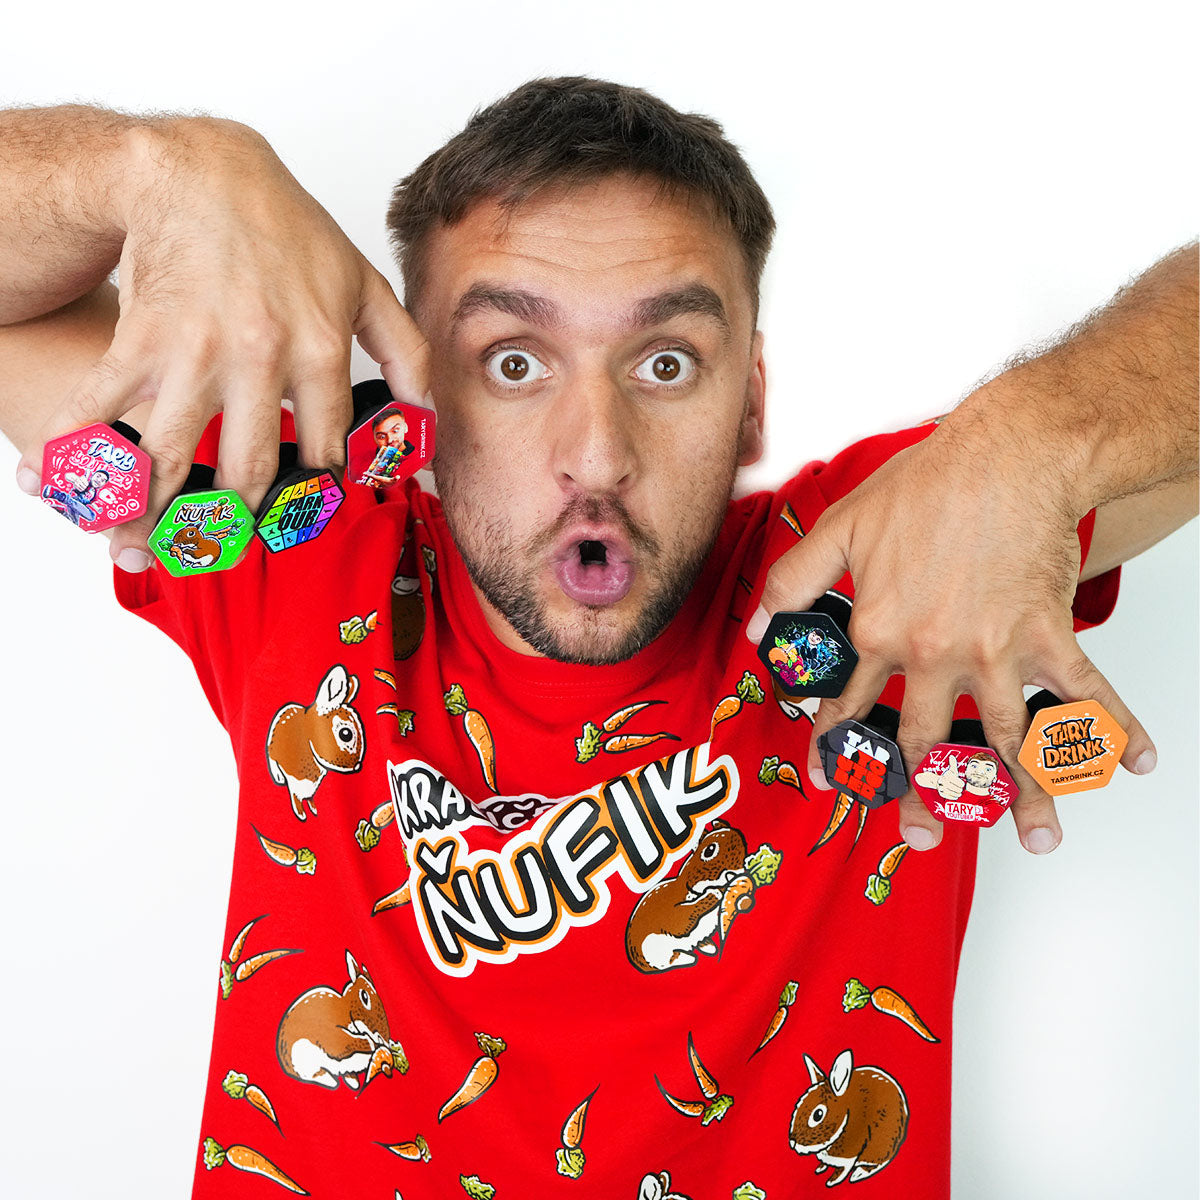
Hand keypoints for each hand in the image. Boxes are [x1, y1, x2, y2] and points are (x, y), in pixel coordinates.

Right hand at [15, 117, 429, 567]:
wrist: (205, 171)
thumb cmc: (287, 230)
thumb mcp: (363, 284)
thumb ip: (404, 353)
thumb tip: (427, 418)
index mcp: (318, 350)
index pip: (325, 450)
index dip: (315, 490)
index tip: (301, 511)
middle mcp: (258, 359)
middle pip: (246, 470)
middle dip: (235, 518)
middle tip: (226, 541)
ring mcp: (194, 352)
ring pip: (172, 454)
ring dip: (154, 508)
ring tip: (145, 542)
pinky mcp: (141, 337)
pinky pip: (104, 404)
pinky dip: (78, 448)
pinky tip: (57, 484)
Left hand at [746, 406, 1155, 853]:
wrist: (1006, 454)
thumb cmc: (926, 486)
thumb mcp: (837, 529)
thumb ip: (793, 583)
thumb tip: (758, 627)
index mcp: (877, 631)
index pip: (849, 706)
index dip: (836, 746)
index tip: (832, 780)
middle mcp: (932, 654)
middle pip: (924, 741)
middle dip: (920, 796)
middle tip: (919, 837)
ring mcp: (993, 652)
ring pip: (1006, 740)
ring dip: (1026, 795)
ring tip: (1037, 838)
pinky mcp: (1047, 636)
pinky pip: (1086, 694)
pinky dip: (1116, 728)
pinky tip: (1140, 761)